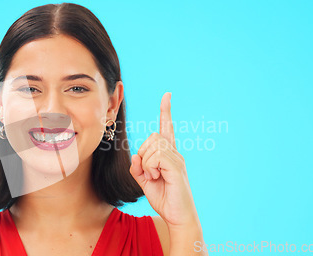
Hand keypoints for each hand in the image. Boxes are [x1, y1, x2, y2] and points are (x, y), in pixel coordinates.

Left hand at [129, 92, 199, 228]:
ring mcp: (177, 159)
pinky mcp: (176, 167)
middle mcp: (175, 154)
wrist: (178, 217)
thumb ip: (138, 168)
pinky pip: (156, 156)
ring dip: (147, 163)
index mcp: (168, 155)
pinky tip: (157, 177)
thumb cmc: (164, 199)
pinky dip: (150, 167)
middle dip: (143, 153)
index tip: (166, 95)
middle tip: (149, 173)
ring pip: (153, 146)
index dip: (165, 112)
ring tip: (155, 177)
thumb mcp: (144, 182)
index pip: (167, 128)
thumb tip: (135, 156)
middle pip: (153, 137)